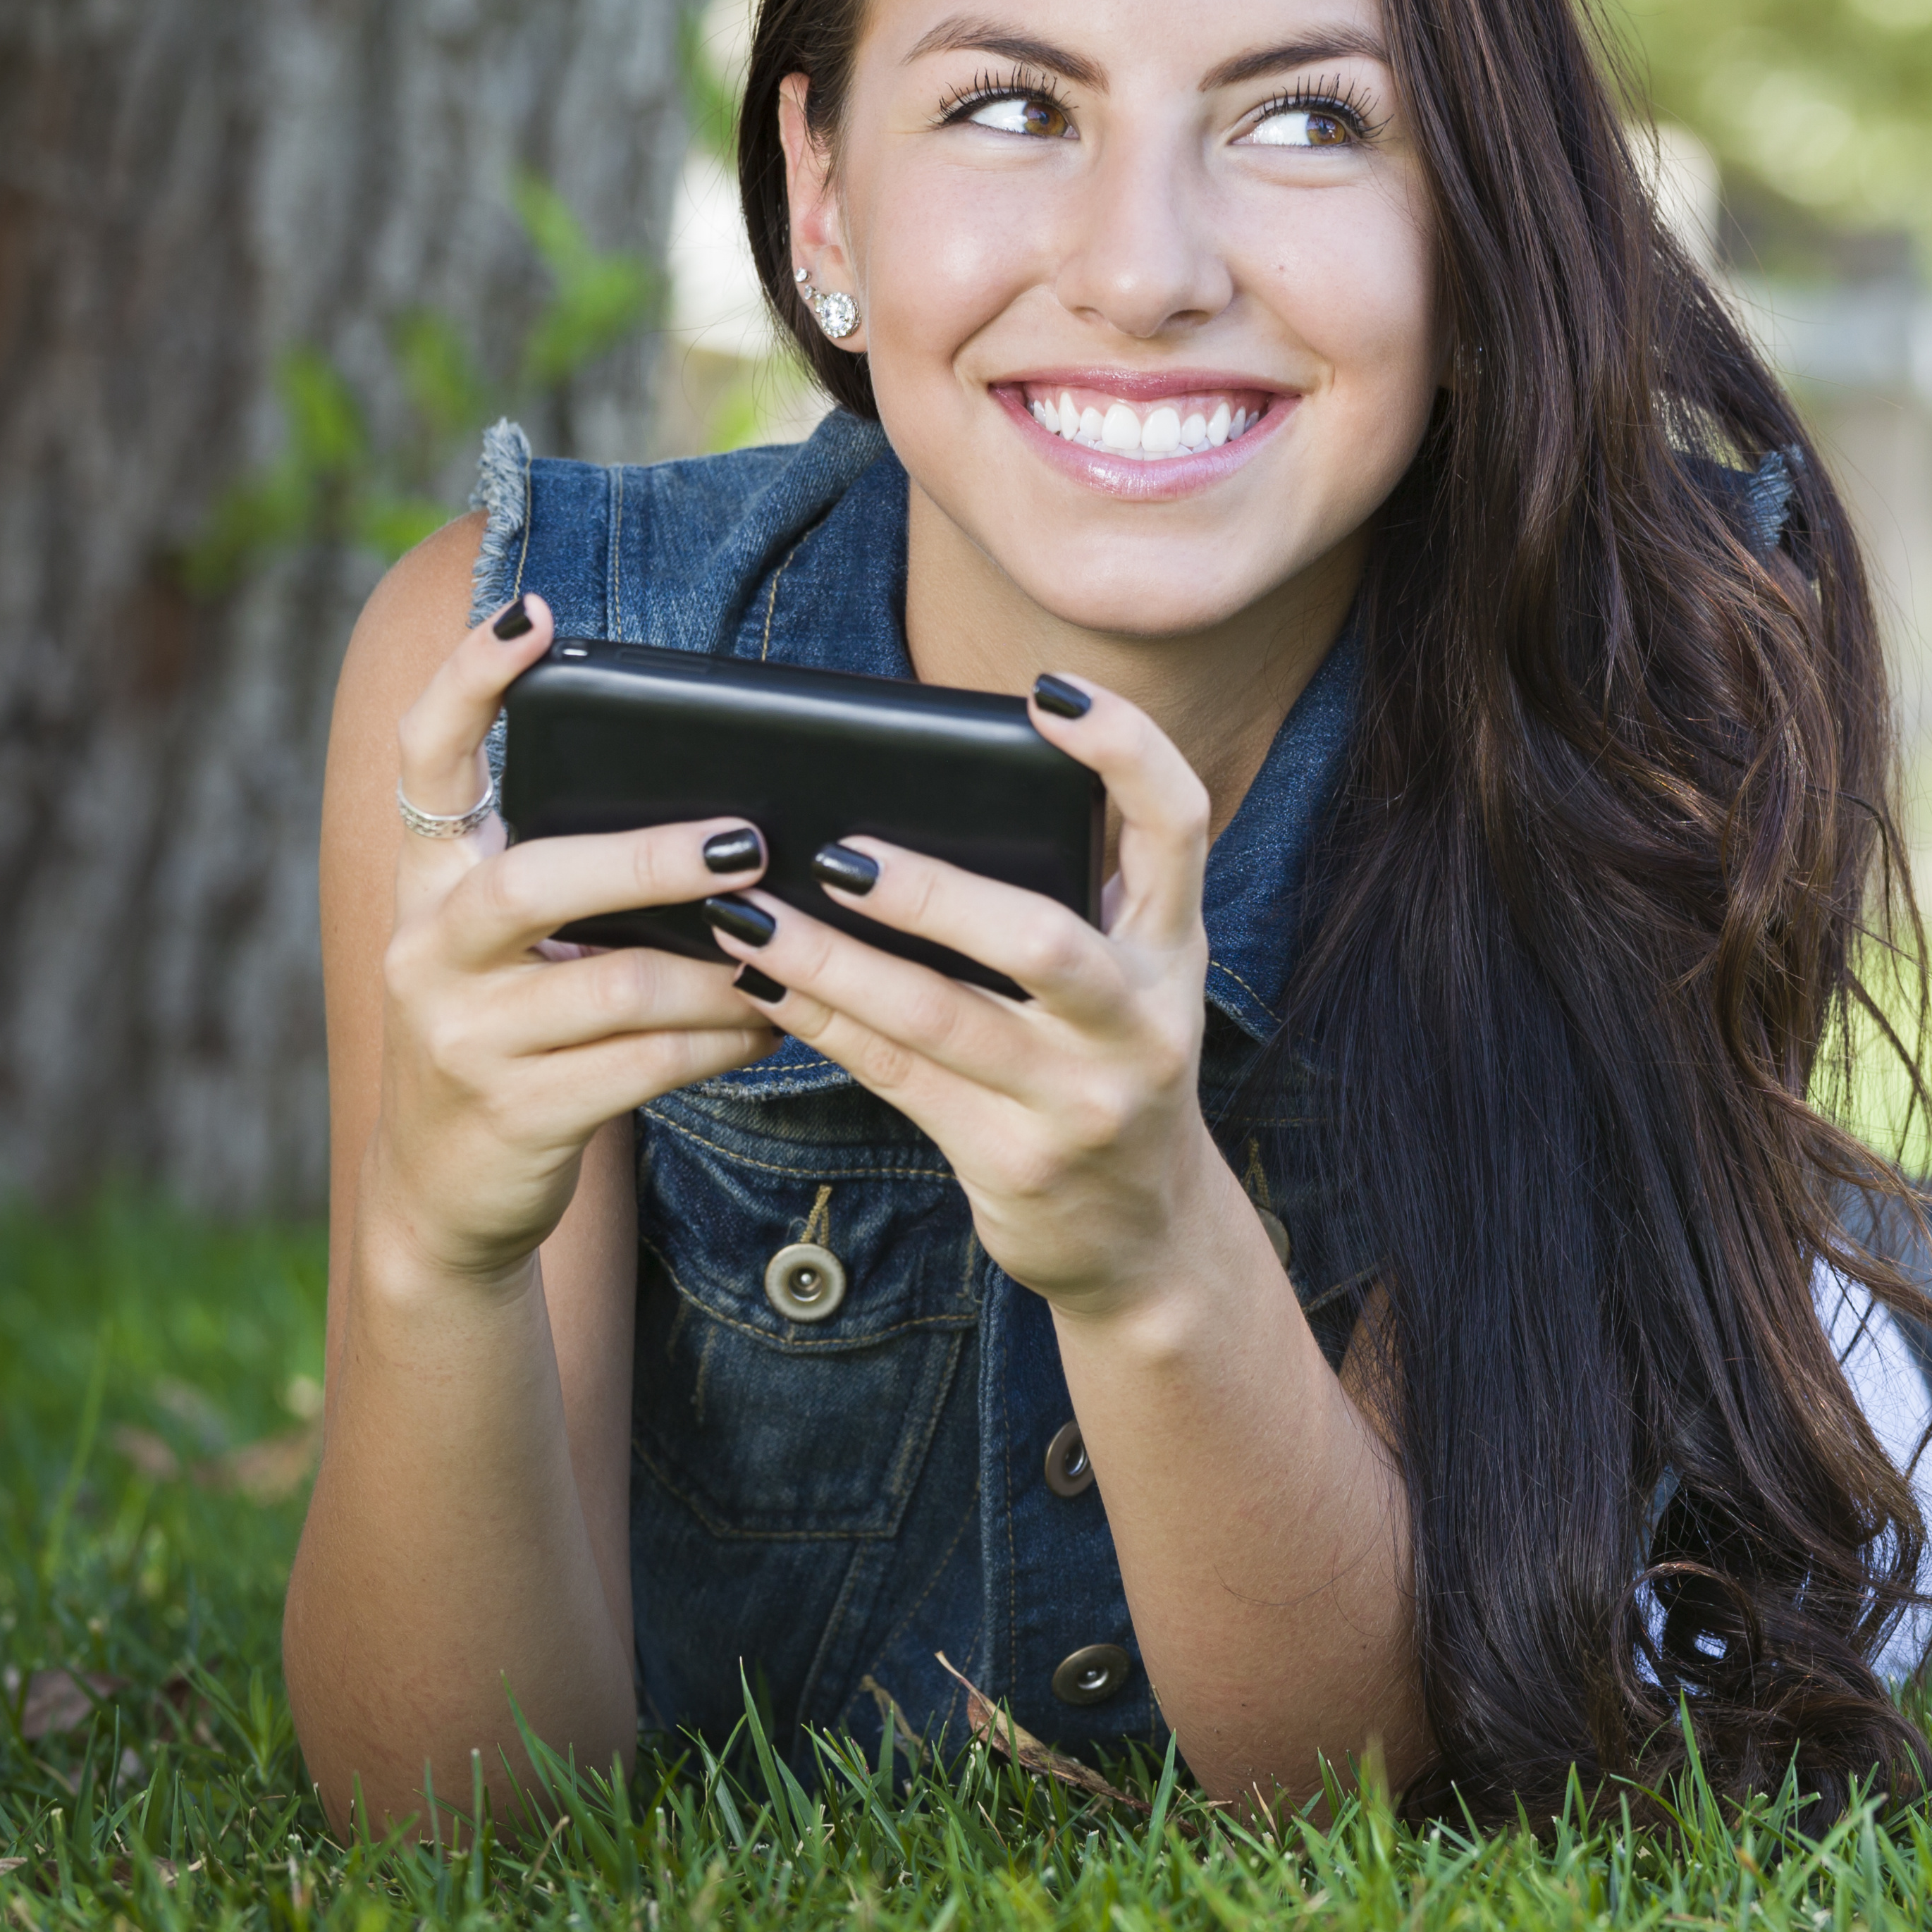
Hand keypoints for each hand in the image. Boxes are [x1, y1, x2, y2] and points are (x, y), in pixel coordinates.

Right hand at [370, 594, 783, 1284]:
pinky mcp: (515, 1114)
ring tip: (792, 953)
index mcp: (429, 884)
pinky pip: (646, 1064)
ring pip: (616, 987)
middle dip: (646, 859)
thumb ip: (578, 878)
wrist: (445, 1193)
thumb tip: (732, 820)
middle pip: (533, 881)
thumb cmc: (517, 1035)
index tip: (534, 614)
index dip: (470, 681)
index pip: (426, 759)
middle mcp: (427, 950)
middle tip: (747, 842)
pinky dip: (725, 1041)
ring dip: (721, 972)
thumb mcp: (518, 949)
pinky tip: (777, 1023)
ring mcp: (462, 1039)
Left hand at [695, 674, 1223, 1322]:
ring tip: (752, 915)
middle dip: (935, 893)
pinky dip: (824, 1024)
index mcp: (1171, 949)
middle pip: (1045, 938)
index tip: (1051, 694)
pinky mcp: (1014, 1159)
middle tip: (839, 852)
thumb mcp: (1127, 979)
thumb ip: (1074, 896)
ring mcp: (1082, 1099)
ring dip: (836, 962)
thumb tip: (928, 796)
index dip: (1127, 748)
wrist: (1142, 1236)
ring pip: (943, 1017)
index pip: (1179, 824)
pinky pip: (899, 1076)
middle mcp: (1141, 1021)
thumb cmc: (1109, 1066)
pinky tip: (765, 983)